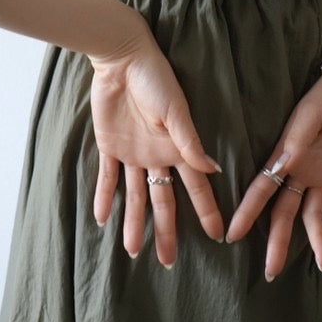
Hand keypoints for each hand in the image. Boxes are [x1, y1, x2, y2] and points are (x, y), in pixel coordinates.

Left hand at [88, 22, 224, 264]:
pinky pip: (107, 178)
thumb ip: (190, 142)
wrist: (121, 58)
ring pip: (135, 196)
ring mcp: (134, 153)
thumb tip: (213, 171)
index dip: (207, 211)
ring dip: (134, 222)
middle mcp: (158, 155)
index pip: (196, 187)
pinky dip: (104, 198)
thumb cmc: (155, 78)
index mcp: (179, 148)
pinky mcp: (110, 146)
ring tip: (132, 251)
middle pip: (164, 200)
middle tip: (168, 262)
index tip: (218, 237)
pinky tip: (103, 219)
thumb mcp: (175, 111)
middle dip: (167, 231)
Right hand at [224, 66, 321, 279]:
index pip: (262, 190)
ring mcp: (321, 176)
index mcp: (286, 155)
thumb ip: (297, 141)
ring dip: (316, 239)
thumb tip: (279, 168)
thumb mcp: (311, 114)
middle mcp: (299, 171)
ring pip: (313, 215)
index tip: (231, 235)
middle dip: (278, 241)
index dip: (247, 213)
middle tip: (271, 272)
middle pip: (285, 212)